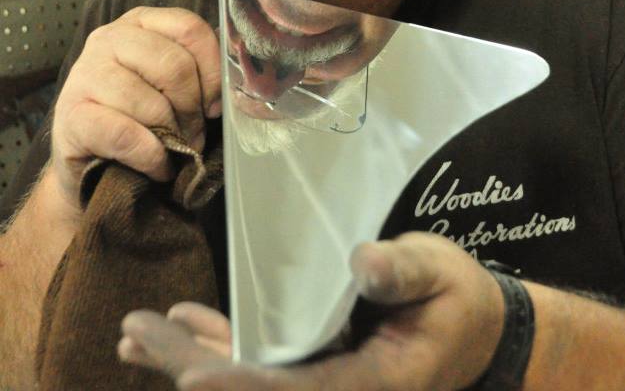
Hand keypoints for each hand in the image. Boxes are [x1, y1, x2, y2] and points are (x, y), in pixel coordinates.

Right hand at [51, 7, 220, 210]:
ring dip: (173, 136)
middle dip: (192, 108)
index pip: (189, 28)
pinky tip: (157, 166)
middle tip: (194, 135)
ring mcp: (85, 74)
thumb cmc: (138, 117)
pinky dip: (151, 157)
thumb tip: (237, 93)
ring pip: (151, 103)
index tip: (214, 104)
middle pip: (174, 65)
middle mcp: (108, 38)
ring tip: (174, 150)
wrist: (88, 161)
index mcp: (139, 22)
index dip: (212, 70)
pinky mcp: (71, 115)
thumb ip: (197, 75)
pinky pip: (126, 135)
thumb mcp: (168, 86)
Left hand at [117, 232, 505, 390]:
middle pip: (260, 389)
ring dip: (192, 357)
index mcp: (375, 385)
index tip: (191, 379)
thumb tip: (365, 263)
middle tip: (135, 337)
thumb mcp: (439, 273)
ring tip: (135, 335)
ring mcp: (325, 377)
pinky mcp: (316, 360)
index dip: (244, 387)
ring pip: (251, 376)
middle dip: (193, 368)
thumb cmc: (458, 296)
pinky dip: (220, 343)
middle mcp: (341, 389)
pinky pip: (261, 359)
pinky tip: (184, 323)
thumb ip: (404, 272)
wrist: (472, 321)